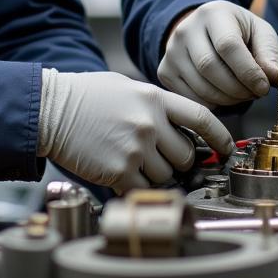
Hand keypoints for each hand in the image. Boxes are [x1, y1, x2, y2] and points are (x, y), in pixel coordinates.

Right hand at [36, 70, 235, 192]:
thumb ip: (156, 106)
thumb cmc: (86, 97)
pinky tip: (123, 174)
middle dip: (177, 160)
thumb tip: (181, 128)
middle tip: (158, 155)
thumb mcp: (127, 88)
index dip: (220, 136)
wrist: (51, 110)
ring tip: (133, 160)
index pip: (201, 118)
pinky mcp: (118, 171)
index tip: (226, 148)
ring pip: (166, 175)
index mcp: (155, 99)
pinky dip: (138, 188)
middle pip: (185, 155)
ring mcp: (135, 148)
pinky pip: (143, 189)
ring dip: (156, 175)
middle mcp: (149, 123)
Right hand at [158, 0, 277, 106]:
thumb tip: (276, 79)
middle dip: (239, 89)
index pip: (228, 45)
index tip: (265, 87)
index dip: (248, 71)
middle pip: (210, 68)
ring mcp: (171, 51)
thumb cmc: (238, 32)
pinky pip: (190, 98)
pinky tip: (225, 96)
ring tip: (243, 94)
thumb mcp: (260, 33)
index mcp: (212, 14)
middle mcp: (185, 30)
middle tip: (255, 94)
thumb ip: (269, 54)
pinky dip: (212, 105)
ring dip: (228, 100)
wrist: (205, 30)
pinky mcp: (165, 71)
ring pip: (200, 87)